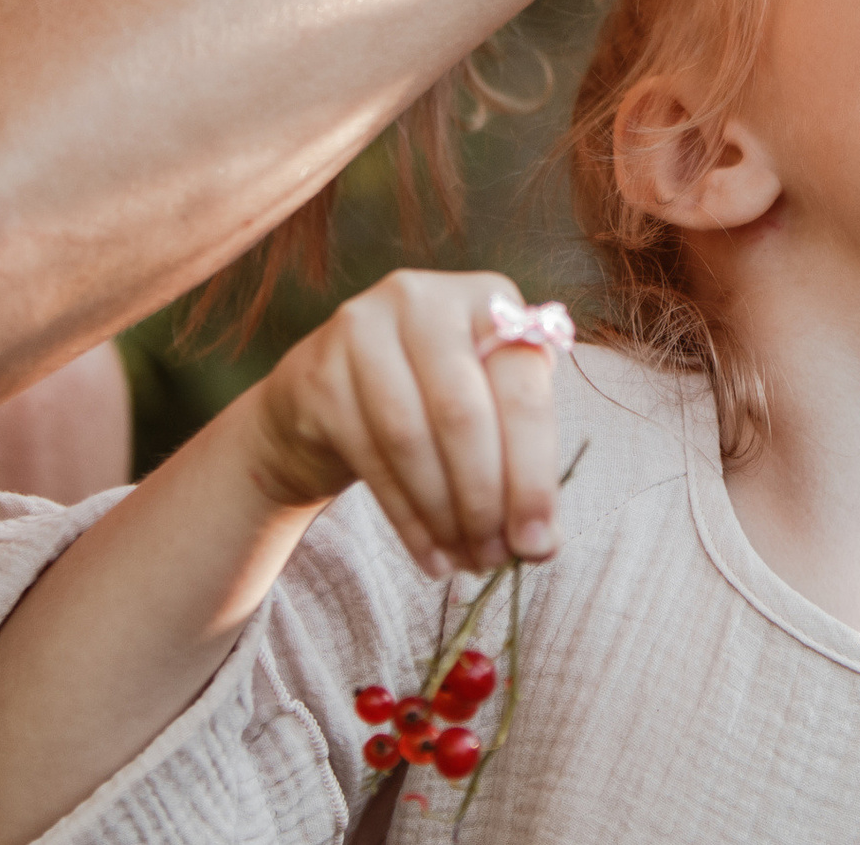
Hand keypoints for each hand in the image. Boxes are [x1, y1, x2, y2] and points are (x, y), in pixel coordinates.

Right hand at [238, 269, 559, 575]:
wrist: (325, 401)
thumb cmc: (430, 403)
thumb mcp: (486, 411)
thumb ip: (521, 463)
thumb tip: (542, 544)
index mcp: (485, 298)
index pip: (522, 385)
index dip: (535, 471)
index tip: (540, 542)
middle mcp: (421, 298)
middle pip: (463, 413)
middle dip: (486, 499)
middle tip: (497, 558)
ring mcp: (361, 329)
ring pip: (412, 440)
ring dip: (445, 515)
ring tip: (467, 560)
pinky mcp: (317, 373)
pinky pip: (370, 459)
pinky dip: (408, 520)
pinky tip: (431, 556)